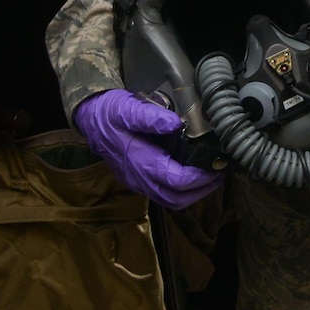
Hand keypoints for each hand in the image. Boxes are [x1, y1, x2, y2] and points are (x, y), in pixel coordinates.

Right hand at [75, 89, 221, 208]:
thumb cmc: (110, 114)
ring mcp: (138, 181)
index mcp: (141, 162)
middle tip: (218, 176)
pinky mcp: (138, 180)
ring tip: (209, 178)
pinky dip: (181, 190)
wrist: (91, 119)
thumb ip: (152, 117)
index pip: (177, 182)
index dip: (199, 178)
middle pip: (176, 199)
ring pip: (169, 200)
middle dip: (201, 191)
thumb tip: (175, 124)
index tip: (214, 168)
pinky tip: (190, 175)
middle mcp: (140, 178)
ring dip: (192, 194)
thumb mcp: (128, 108)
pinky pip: (162, 194)